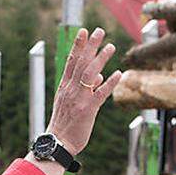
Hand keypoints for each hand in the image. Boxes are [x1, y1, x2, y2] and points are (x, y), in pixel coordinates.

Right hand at [46, 28, 122, 155]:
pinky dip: (109, 83)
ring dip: (101, 59)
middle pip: (81, 63)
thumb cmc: (64, 124)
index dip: (78, 46)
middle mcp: (71, 90)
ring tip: (111, 46)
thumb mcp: (69, 103)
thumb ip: (83, 88)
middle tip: (99, 31)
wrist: (57, 143)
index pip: (71, 62)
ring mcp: (79, 99)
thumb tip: (99, 76)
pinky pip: (100, 94)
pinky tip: (118, 73)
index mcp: (64, 87)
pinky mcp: (88, 110)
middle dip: (90, 46)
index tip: (83, 31)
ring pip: (90, 74)